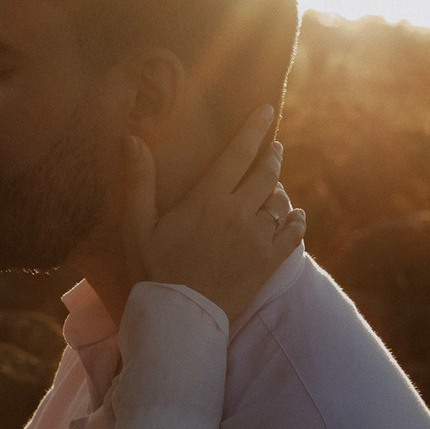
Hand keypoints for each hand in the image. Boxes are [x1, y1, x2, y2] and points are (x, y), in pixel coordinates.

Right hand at [122, 105, 305, 321]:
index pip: (237, 154)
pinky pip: (293, 235)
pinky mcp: (268, 263)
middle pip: (266, 174)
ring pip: (280, 202)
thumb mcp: (137, 225)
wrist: (179, 317)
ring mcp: (256, 239)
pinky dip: (297, 221)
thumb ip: (138, 180)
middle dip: (271, 156)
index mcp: (207, 200)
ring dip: (279, 189)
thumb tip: (132, 139)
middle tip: (274, 146)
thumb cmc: (152, 270)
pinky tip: (296, 216)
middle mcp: (237, 214)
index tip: (266, 111)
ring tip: (275, 184)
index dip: (253, 129)